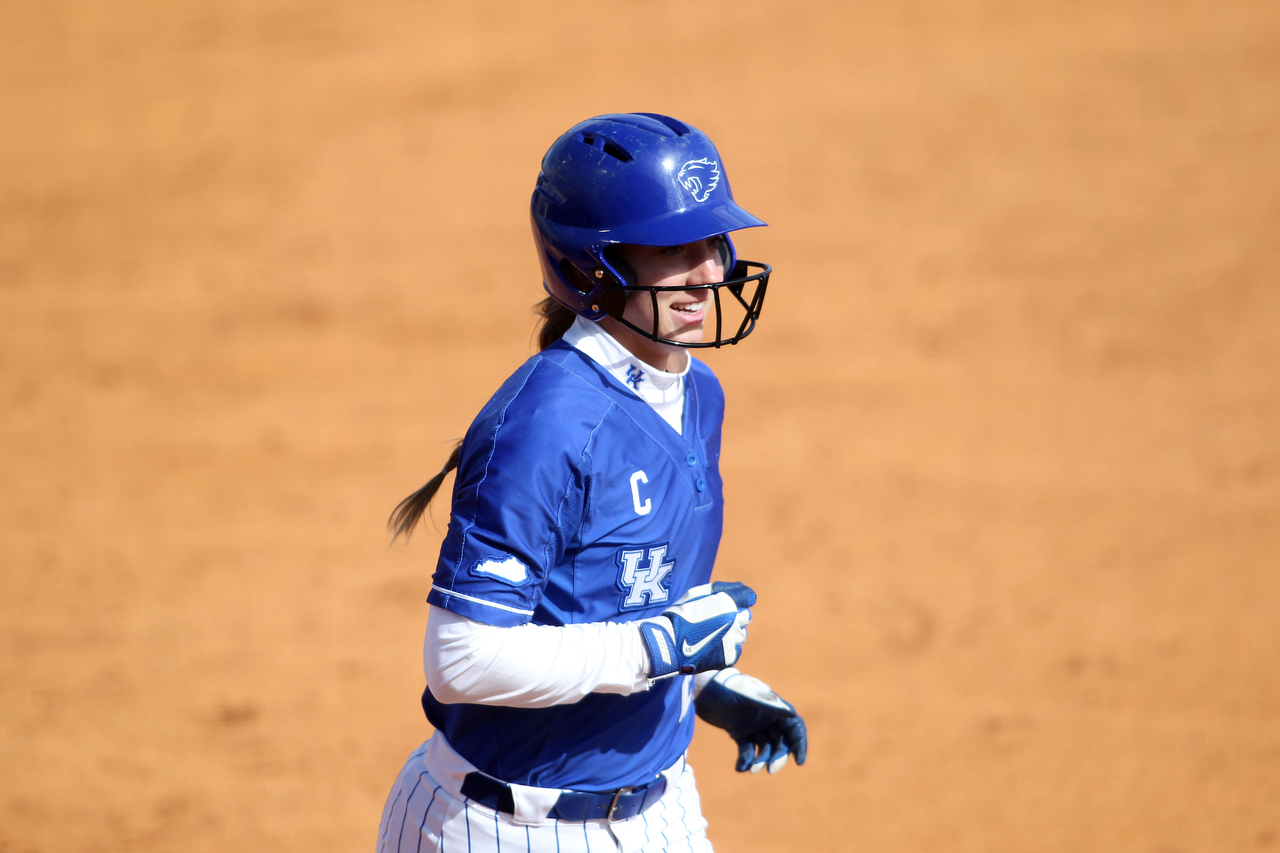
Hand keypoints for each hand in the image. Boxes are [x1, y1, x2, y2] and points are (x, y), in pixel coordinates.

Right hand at [639, 581, 754, 677]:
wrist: (670, 644)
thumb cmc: (680, 615)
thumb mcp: (695, 593)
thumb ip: (719, 589)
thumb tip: (740, 587)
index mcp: (728, 603)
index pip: (748, 596)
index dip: (741, 599)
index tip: (732, 603)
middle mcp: (735, 621)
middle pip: (745, 617)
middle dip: (735, 617)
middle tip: (716, 621)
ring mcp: (733, 640)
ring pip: (741, 634)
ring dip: (731, 633)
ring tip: (711, 636)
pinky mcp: (729, 657)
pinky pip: (736, 650)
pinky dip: (728, 648)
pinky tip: (712, 647)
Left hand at [695, 668, 806, 772]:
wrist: (700, 688)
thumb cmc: (725, 687)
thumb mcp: (746, 695)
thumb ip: (768, 704)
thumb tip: (793, 714)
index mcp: (773, 706)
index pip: (794, 727)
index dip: (799, 743)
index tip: (799, 762)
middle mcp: (766, 716)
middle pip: (781, 741)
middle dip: (778, 757)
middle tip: (770, 770)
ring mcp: (753, 725)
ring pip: (764, 748)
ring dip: (760, 760)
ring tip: (750, 769)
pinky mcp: (739, 732)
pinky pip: (747, 750)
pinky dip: (745, 760)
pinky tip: (740, 768)